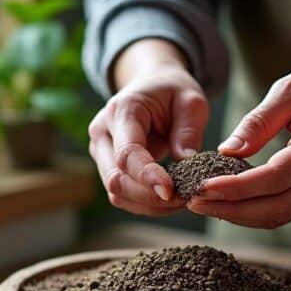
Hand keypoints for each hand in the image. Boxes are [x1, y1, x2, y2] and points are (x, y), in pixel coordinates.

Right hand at [88, 39, 208, 215]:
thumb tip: (187, 167)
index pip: (127, 152)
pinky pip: (122, 196)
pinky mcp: (107, 167)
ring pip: (116, 193)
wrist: (151, 85)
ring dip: (149, 205)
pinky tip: (169, 199)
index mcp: (121, 111)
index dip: (147, 176)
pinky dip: (146, 204)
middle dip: (150, 197)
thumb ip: (188, 132)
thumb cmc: (172, 91)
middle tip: (185, 199)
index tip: (171, 191)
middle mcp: (102, 133)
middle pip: (116, 179)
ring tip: (180, 200)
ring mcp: (100, 152)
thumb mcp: (190, 101)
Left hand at [190, 35, 290, 228]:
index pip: (277, 176)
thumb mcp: (290, 88)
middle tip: (194, 202)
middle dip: (233, 210)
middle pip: (279, 206)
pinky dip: (256, 210)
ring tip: (205, 204)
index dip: (238, 187)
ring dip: (241, 215)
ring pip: (283, 215)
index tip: (203, 186)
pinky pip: (289, 210)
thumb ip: (258, 121)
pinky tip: (229, 201)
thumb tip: (226, 151)